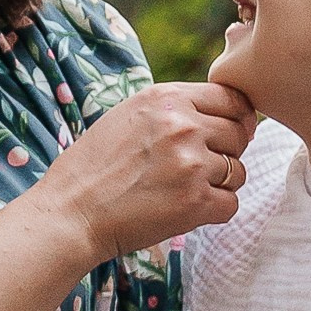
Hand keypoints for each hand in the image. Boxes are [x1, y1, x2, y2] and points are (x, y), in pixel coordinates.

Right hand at [39, 81, 255, 265]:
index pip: (232, 98)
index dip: (236, 118)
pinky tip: (186, 210)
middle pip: (240, 134)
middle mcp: (184, 126)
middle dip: (227, 151)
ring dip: (220, 184)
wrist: (70, 212)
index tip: (227, 133)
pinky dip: (214, 210)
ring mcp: (192, 165)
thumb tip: (226, 115)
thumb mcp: (129, 116)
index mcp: (167, 98)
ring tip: (184, 190)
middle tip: (197, 168)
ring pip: (238, 171)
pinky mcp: (195, 202)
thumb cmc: (93, 168)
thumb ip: (174, 109)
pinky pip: (231, 204)